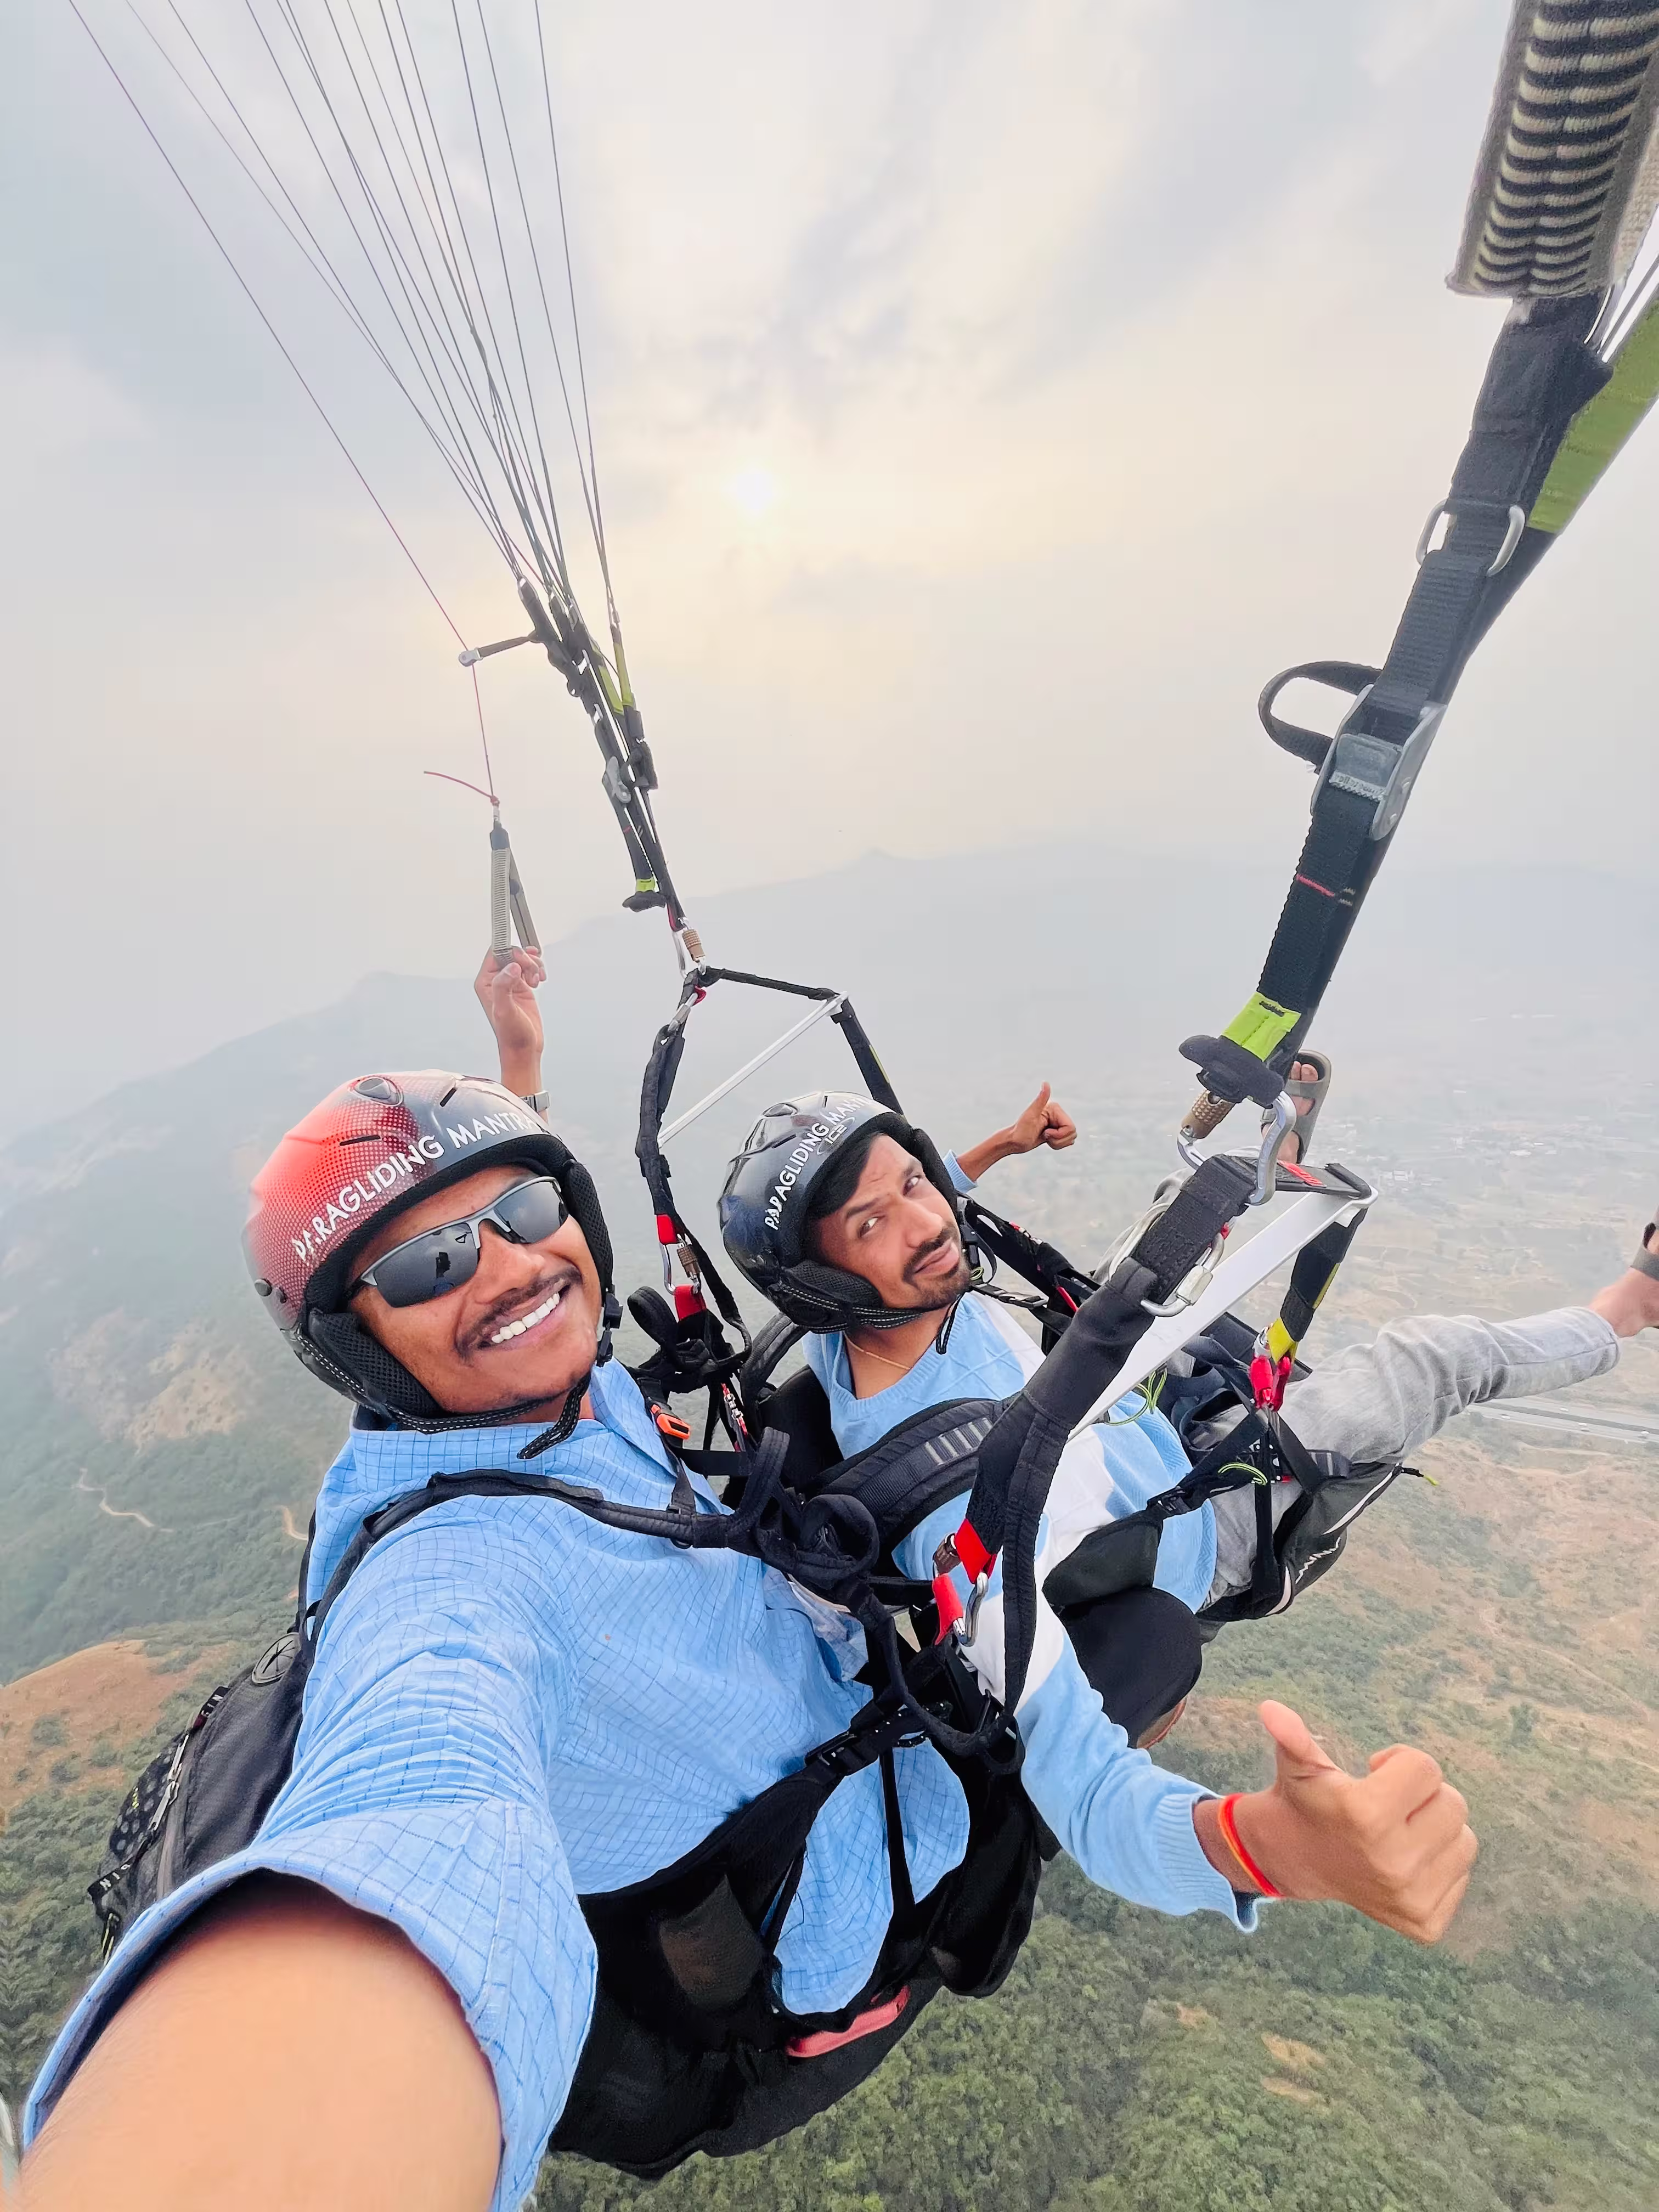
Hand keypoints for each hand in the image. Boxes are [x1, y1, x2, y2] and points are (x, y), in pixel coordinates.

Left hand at [473, 945, 544, 1096]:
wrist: (523, 1048)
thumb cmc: (511, 1035)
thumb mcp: (505, 1010)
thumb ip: (503, 986)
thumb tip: (511, 967)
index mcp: (485, 983)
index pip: (495, 953)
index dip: (511, 952)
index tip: (523, 959)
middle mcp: (495, 981)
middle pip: (511, 953)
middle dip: (525, 959)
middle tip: (532, 972)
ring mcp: (509, 983)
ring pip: (521, 959)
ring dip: (533, 964)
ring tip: (537, 979)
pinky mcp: (521, 987)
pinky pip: (529, 968)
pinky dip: (537, 970)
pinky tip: (539, 980)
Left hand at [955, 1085, 1077, 1182]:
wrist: (1015, 1142)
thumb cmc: (1020, 1130)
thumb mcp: (1030, 1115)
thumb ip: (1040, 1099)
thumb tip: (1045, 1083)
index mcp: (1055, 1108)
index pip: (1071, 1127)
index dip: (1059, 1135)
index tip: (1045, 1133)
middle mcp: (1058, 1114)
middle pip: (1072, 1133)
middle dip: (1058, 1139)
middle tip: (1045, 1135)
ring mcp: (1058, 1123)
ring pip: (1071, 1138)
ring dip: (1058, 1143)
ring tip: (1045, 1138)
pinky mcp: (1057, 1131)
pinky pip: (1067, 1141)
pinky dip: (1058, 1145)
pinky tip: (1047, 1140)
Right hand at [1203, 1700, 1476, 1942]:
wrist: (1296, 1858)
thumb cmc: (1308, 1800)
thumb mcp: (1300, 1764)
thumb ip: (1293, 1735)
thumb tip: (1270, 1708)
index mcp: (1366, 1814)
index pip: (1426, 1767)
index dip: (1398, 1762)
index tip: (1373, 1773)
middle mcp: (1393, 1861)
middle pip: (1453, 1803)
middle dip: (1423, 1795)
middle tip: (1389, 1804)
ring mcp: (1411, 1897)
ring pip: (1464, 1840)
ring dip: (1436, 1829)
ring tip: (1400, 1830)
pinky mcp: (1425, 1922)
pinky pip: (1462, 1875)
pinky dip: (1440, 1864)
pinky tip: (1406, 1861)